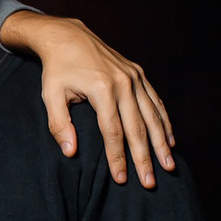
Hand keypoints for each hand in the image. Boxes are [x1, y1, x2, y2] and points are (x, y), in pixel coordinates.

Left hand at [3, 13, 175, 187]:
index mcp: (102, 89)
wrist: (69, 37)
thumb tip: (70, 153)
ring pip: (152, 116)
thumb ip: (59, 125)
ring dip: (161, 143)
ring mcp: (134, 77)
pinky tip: (170, 140)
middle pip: (138, 128)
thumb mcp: (50, 95)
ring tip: (168, 166)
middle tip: (150, 183)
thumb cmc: (57, 70)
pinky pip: (155, 101)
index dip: (117, 158)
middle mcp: (124, 83)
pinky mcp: (139, 74)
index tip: (121, 180)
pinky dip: (164, 122)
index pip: (113, 132)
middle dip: (144, 158)